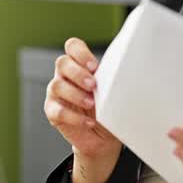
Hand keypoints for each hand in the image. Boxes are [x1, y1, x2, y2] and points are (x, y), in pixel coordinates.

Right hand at [45, 37, 121, 162]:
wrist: (103, 136)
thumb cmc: (109, 108)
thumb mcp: (113, 90)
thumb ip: (113, 76)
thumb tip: (130, 67)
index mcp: (79, 64)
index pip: (72, 46)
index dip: (81, 52)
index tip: (94, 66)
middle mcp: (65, 76)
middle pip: (62, 62)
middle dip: (78, 73)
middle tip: (93, 85)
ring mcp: (56, 93)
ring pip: (56, 85)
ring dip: (76, 94)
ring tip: (92, 104)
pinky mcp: (52, 112)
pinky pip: (57, 111)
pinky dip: (74, 117)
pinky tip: (88, 122)